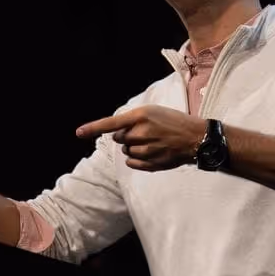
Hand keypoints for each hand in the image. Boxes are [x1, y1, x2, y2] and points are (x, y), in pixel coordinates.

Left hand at [75, 106, 206, 171]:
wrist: (195, 137)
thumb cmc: (173, 121)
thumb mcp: (153, 111)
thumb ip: (132, 120)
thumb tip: (114, 133)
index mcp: (141, 116)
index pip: (111, 123)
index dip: (93, 128)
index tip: (78, 133)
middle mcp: (141, 132)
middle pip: (118, 139)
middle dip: (126, 137)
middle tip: (144, 133)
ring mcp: (147, 149)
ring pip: (126, 152)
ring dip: (133, 148)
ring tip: (152, 143)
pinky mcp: (152, 163)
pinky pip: (132, 164)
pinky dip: (136, 160)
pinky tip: (151, 154)